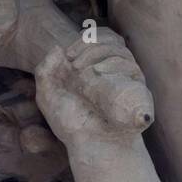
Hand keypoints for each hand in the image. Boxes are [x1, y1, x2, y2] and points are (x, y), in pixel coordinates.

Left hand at [35, 29, 153, 149]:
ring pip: (120, 49)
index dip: (84, 39)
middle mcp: (110, 68)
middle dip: (90, 44)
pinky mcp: (136, 89)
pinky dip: (114, 65)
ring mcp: (124, 77)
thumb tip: (56, 48)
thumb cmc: (70, 123)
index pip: (96, 37)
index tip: (69, 54)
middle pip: (110, 38)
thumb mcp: (47, 95)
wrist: (89, 143)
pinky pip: (131, 66)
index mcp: (92, 65)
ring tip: (83, 72)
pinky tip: (98, 73)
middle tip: (74, 61)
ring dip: (99, 53)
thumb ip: (44, 70)